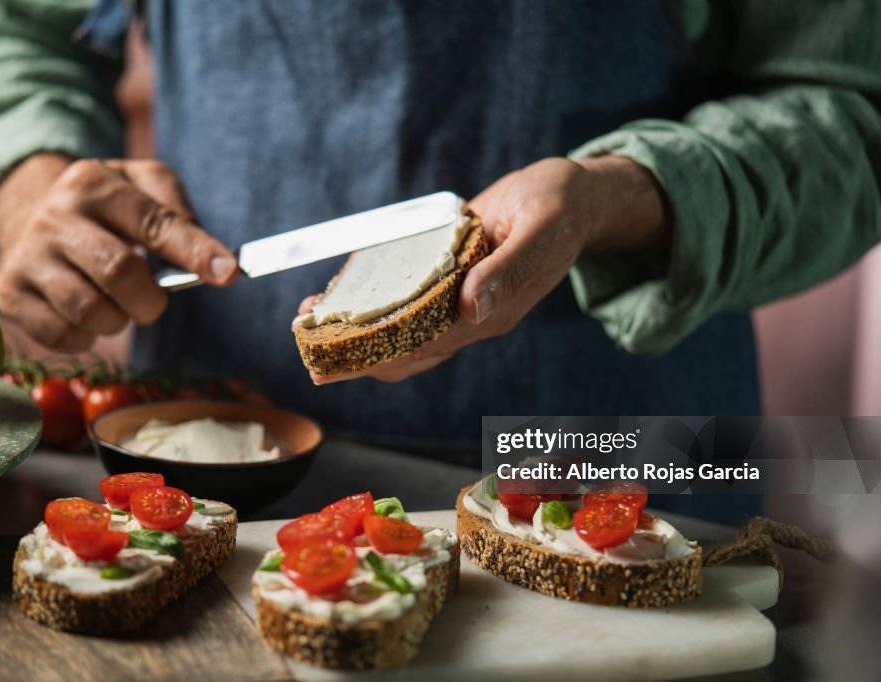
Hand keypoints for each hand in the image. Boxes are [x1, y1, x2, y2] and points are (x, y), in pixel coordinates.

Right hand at [0, 154, 238, 350]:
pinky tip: (87, 317)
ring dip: (119, 321)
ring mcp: (26, 256)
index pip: (154, 222)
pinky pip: (61, 336)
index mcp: (93, 183)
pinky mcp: (10, 293)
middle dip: (151, 299)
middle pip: (119, 272)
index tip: (228, 273)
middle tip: (153, 301)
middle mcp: (54, 216)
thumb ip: (177, 210)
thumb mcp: (141, 184)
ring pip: (89, 311)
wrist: (27, 213)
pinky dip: (87, 337)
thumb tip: (212, 259)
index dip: (194, 251)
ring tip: (116, 305)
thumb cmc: (104, 207)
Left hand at [304, 156, 668, 383]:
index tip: (336, 359)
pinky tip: (343, 294)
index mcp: (492, 312)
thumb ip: (509, 271)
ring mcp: (460, 301)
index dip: (379, 354)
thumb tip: (472, 310)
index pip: (427, 344)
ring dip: (358, 332)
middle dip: (357, 354)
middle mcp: (472, 316)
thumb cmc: (559, 207)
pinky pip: (408, 301)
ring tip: (310, 322)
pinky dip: (374, 303)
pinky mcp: (451, 280)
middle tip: (309, 353)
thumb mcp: (541, 229)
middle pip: (407, 348)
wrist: (572, 199)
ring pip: (403, 330)